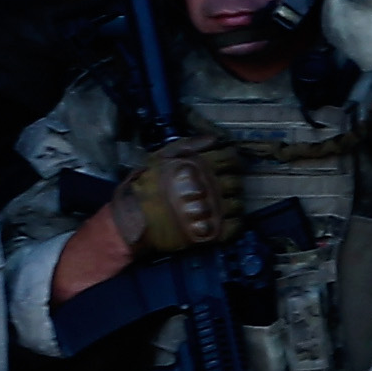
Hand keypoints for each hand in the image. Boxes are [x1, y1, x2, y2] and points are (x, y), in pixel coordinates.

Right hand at [110, 134, 247, 258]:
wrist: (134, 218)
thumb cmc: (145, 186)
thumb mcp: (162, 156)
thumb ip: (189, 144)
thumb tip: (214, 138)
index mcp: (198, 166)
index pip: (230, 157)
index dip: (231, 159)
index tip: (227, 164)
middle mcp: (207, 187)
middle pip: (236, 180)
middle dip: (231, 181)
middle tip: (222, 185)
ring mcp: (210, 210)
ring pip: (238, 203)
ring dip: (232, 202)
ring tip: (220, 203)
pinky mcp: (209, 232)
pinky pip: (235, 226)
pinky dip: (233, 222)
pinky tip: (222, 219)